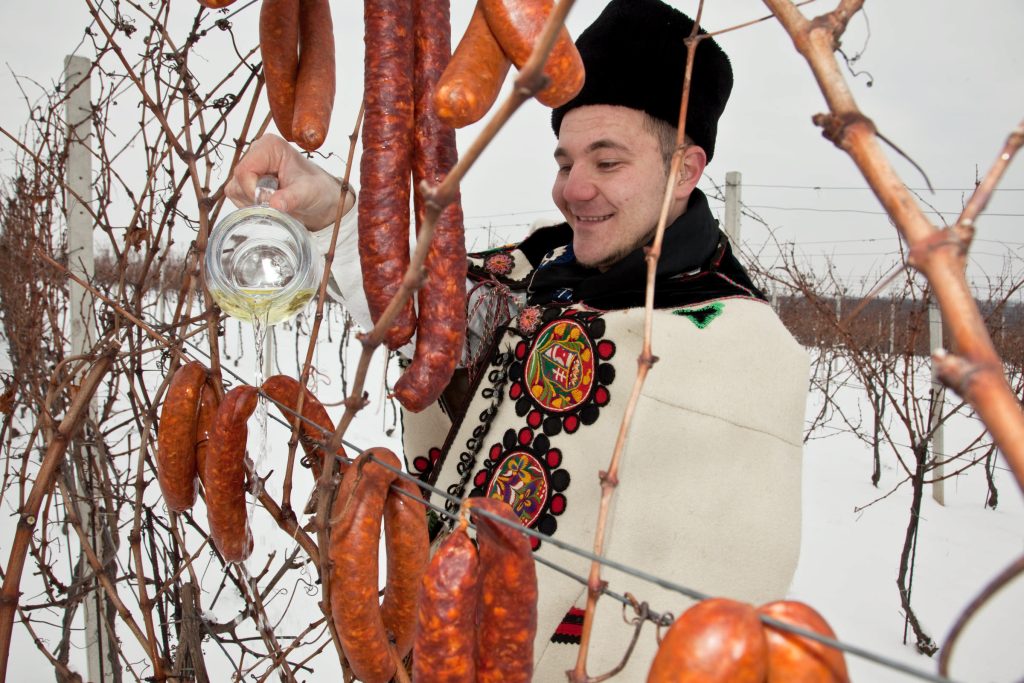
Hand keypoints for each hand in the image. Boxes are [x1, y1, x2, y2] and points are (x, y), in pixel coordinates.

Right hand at [224, 134, 353, 229]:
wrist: (320, 198)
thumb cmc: (317, 189)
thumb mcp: (308, 193)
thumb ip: (292, 198)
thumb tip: (274, 205)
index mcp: (269, 146)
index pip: (245, 169)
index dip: (253, 190)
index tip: (270, 203)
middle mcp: (256, 153)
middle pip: (239, 180)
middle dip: (255, 198)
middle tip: (278, 204)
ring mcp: (250, 167)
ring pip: (235, 190)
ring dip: (254, 203)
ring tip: (277, 202)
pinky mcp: (246, 182)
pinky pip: (237, 198)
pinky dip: (251, 206)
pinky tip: (270, 204)